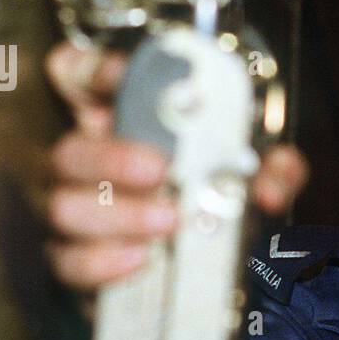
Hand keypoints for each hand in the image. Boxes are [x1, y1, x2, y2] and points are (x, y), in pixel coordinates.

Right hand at [44, 40, 309, 290]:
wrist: (212, 267)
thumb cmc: (220, 201)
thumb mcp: (253, 174)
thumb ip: (272, 169)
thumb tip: (269, 187)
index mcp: (121, 121)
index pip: (80, 76)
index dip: (94, 72)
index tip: (121, 77)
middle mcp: (88, 162)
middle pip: (69, 150)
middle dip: (112, 158)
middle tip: (159, 169)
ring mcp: (76, 212)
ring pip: (65, 207)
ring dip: (119, 215)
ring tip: (167, 220)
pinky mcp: (76, 259)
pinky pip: (70, 261)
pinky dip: (103, 262)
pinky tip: (141, 258)